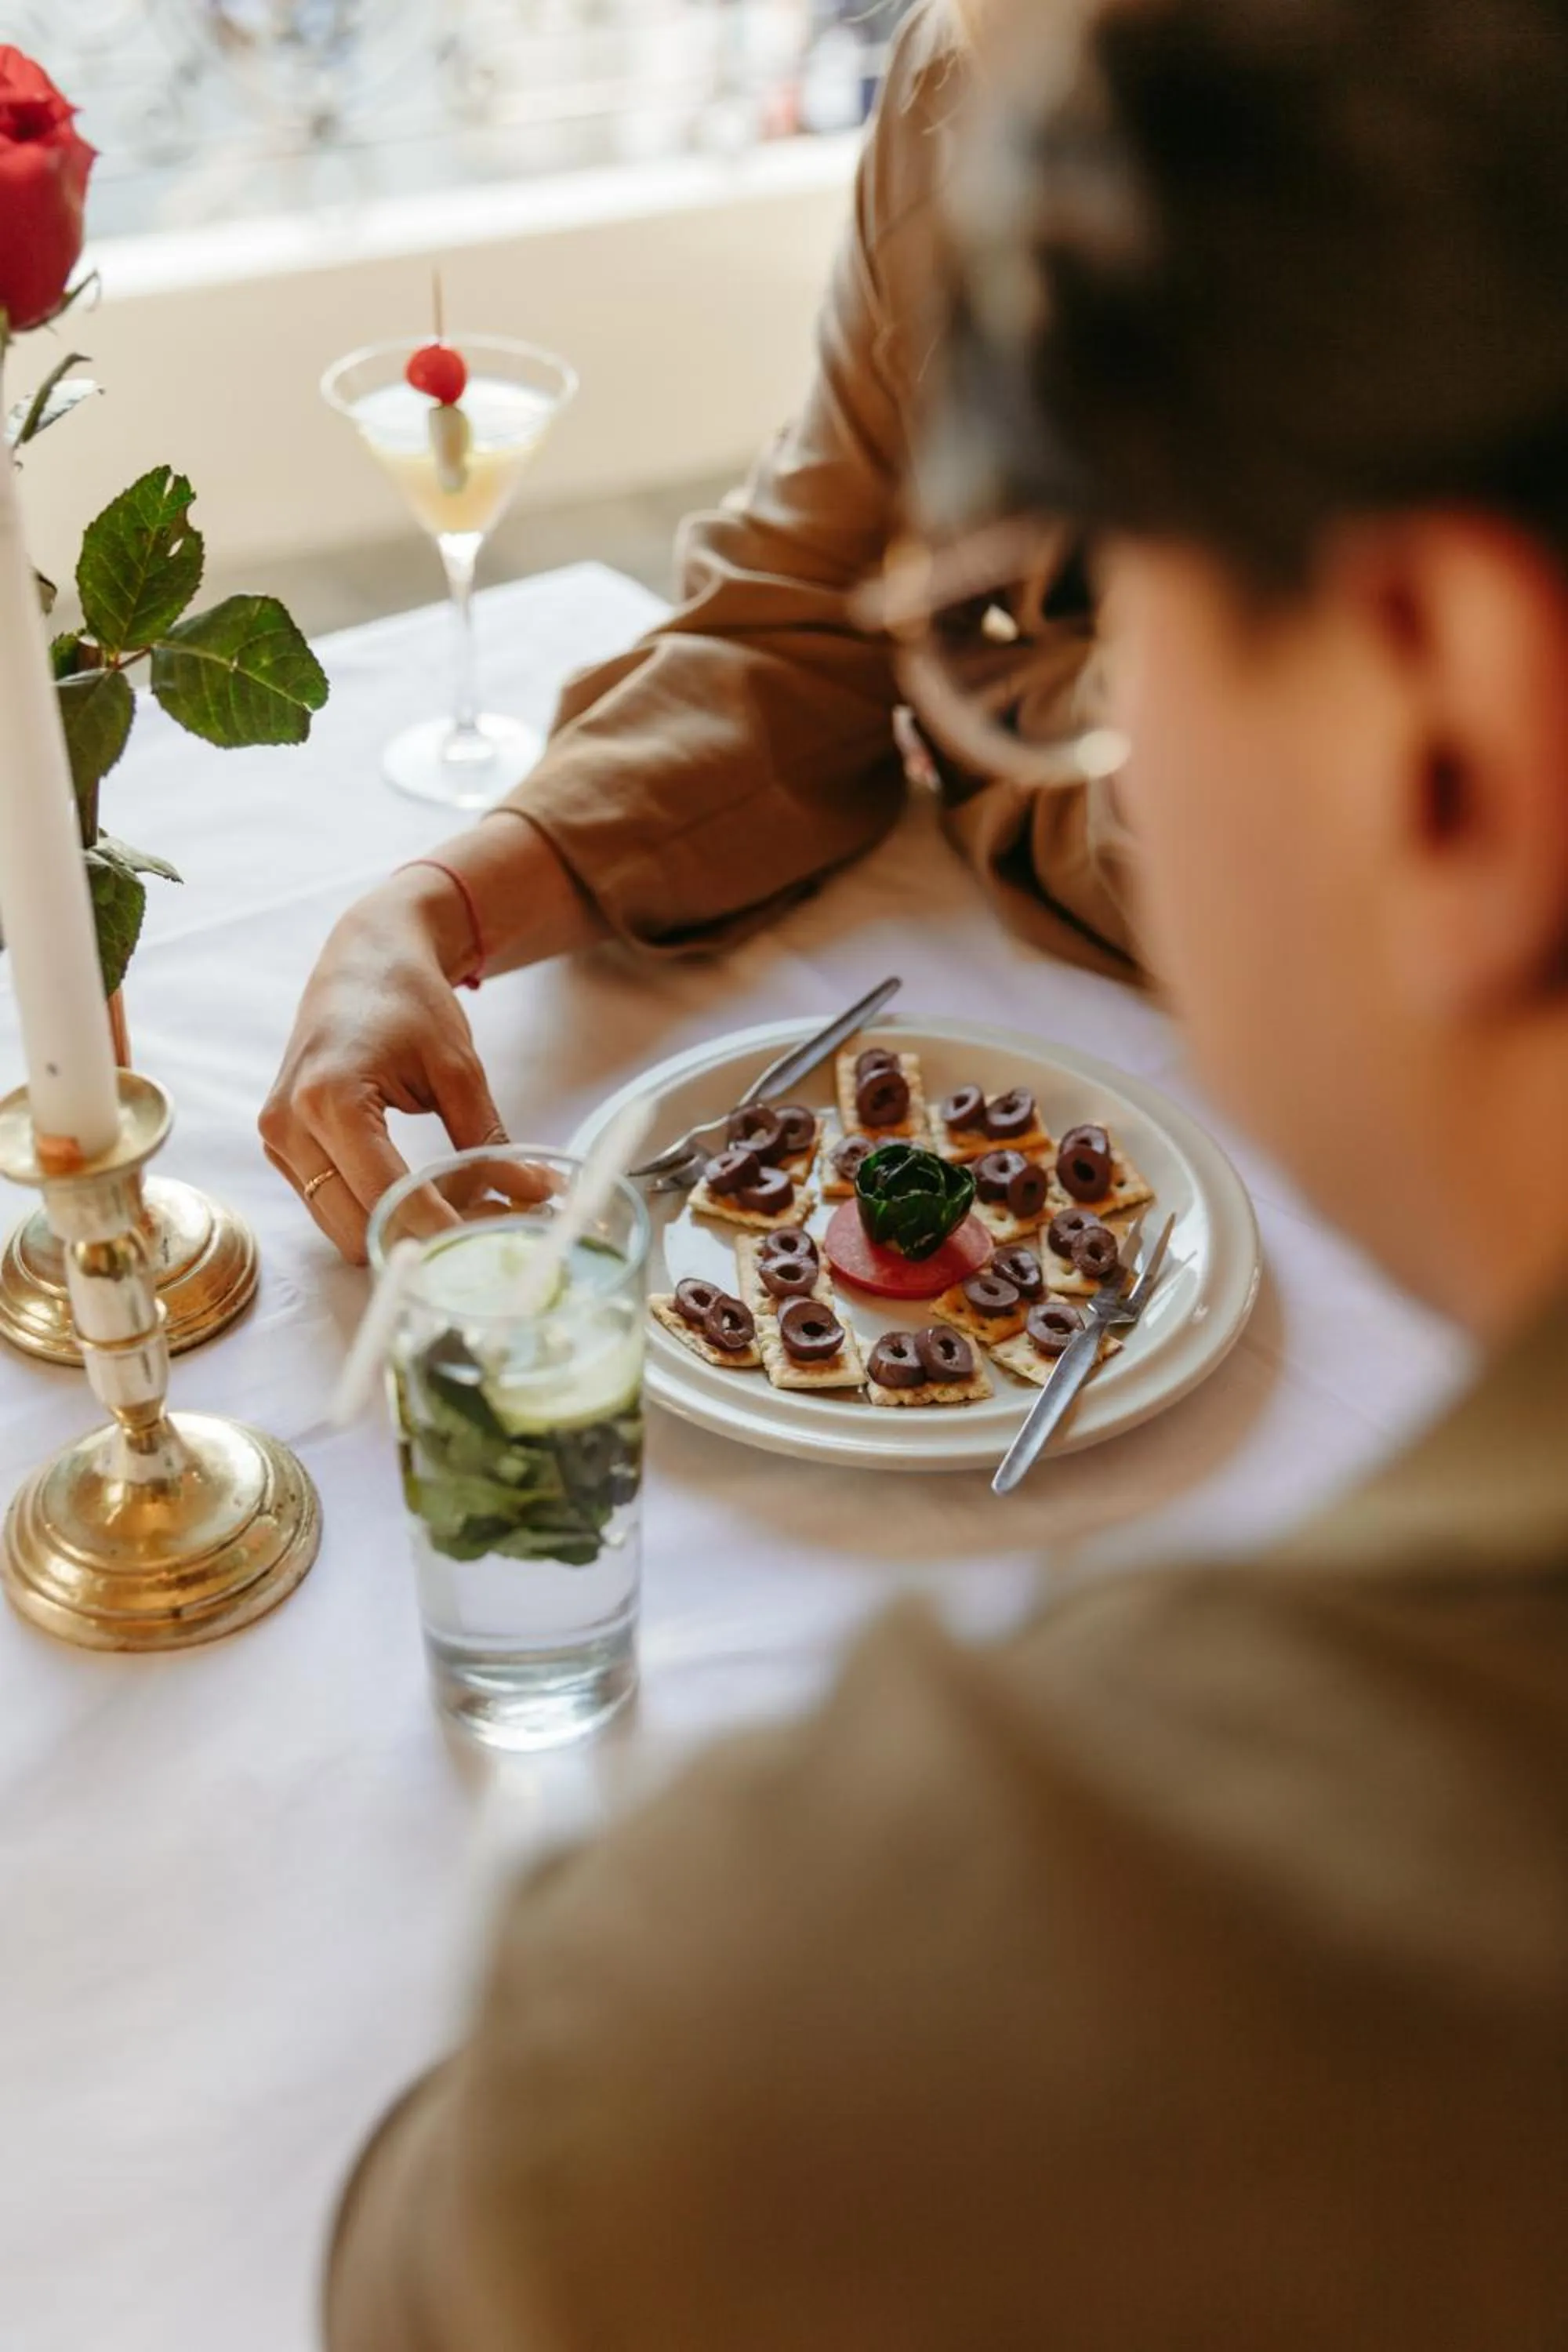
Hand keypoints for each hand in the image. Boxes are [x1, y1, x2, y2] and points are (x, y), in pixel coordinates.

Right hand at [260, 870, 504, 1262]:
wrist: (362, 960)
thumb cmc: (408, 1002)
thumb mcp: (458, 1068)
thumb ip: (490, 1140)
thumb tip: (533, 1194)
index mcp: (330, 1099)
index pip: (388, 1194)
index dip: (443, 1229)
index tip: (491, 1243)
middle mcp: (289, 1124)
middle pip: (357, 1225)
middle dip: (419, 1238)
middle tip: (481, 1235)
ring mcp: (277, 1138)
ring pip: (340, 1227)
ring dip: (395, 1232)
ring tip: (456, 1215)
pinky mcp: (280, 1146)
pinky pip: (327, 1206)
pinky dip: (372, 1214)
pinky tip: (416, 1198)